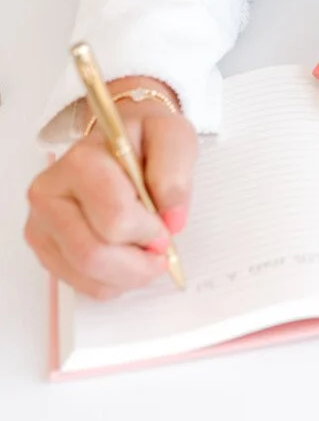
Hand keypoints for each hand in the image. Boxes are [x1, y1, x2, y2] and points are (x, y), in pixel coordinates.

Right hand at [24, 77, 196, 299]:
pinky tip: (126, 260)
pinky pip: (80, 283)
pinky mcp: (45, 246)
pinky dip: (112, 281)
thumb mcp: (173, 137)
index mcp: (81, 163)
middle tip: (160, 250)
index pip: (115, 219)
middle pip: (92, 254)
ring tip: (146, 255)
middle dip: (138, 262)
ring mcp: (42, 223)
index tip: (166, 225)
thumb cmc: (147, 140)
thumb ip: (175, 173)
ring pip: (86, 274)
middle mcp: (49, 194)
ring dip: (128, 275)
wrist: (123, 141)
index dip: (149, 232)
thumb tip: (170, 218)